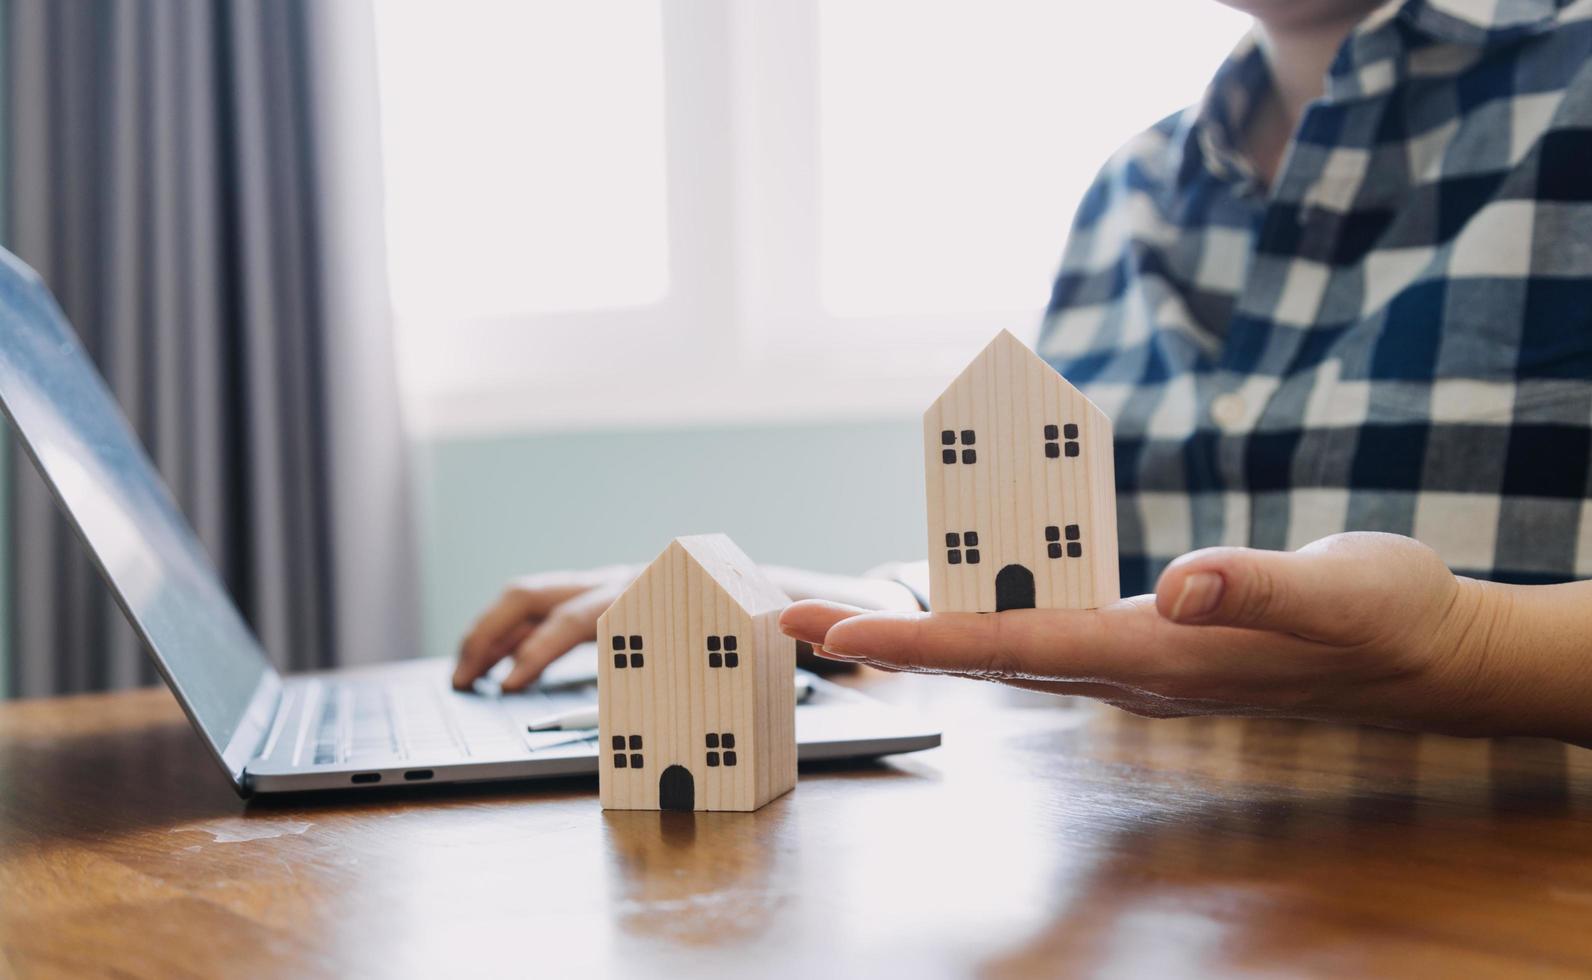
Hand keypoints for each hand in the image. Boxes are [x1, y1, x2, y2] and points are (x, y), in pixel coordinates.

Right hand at [455, 561, 922, 692]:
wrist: (784, 589)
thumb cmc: (782, 614)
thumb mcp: (790, 630)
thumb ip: (805, 634)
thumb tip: (812, 633)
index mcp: (661, 589)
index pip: (584, 616)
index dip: (543, 653)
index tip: (513, 687)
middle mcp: (629, 580)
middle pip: (539, 595)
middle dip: (495, 636)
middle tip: (466, 683)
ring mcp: (614, 585)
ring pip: (533, 595)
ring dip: (490, 632)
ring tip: (462, 677)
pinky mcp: (609, 599)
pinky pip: (547, 608)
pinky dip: (512, 635)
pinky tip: (495, 669)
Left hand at [780, 533, 1526, 736]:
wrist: (1427, 656)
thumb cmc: (1391, 620)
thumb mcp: (1345, 596)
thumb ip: (1262, 592)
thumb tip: (1179, 588)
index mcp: (1155, 657)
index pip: (1011, 648)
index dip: (917, 642)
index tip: (834, 636)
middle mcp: (1124, 668)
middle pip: (977, 656)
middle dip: (878, 643)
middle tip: (786, 622)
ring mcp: (1129, 662)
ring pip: (998, 647)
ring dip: (912, 633)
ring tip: (836, 616)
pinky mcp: (1144, 643)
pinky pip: (1037, 630)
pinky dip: (975, 616)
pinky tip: (950, 599)